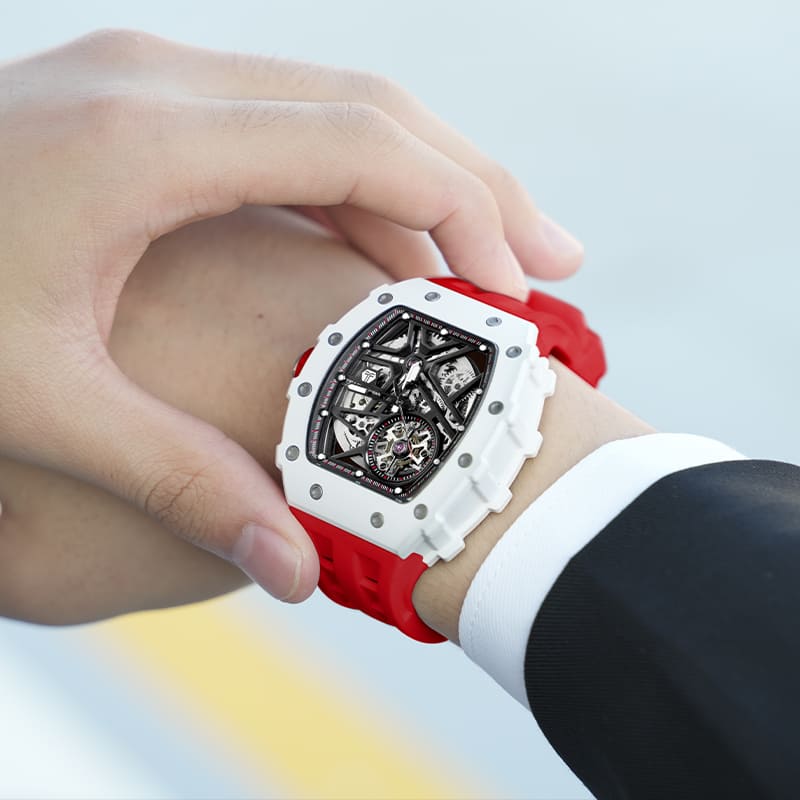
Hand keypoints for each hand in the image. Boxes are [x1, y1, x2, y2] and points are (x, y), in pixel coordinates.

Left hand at [0, 30, 580, 602]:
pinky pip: (292, 132)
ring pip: (342, 112)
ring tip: (498, 264)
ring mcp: (155, 81)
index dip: (463, 213)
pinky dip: (364, 192)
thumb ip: (180, 481)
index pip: (362, 146)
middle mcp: (162, 81)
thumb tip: (295, 572)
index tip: (519, 295)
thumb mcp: (43, 403)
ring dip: (429, 187)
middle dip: (480, 188)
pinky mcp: (150, 105)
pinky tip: (393, 256)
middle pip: (375, 109)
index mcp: (145, 140)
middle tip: (555, 265)